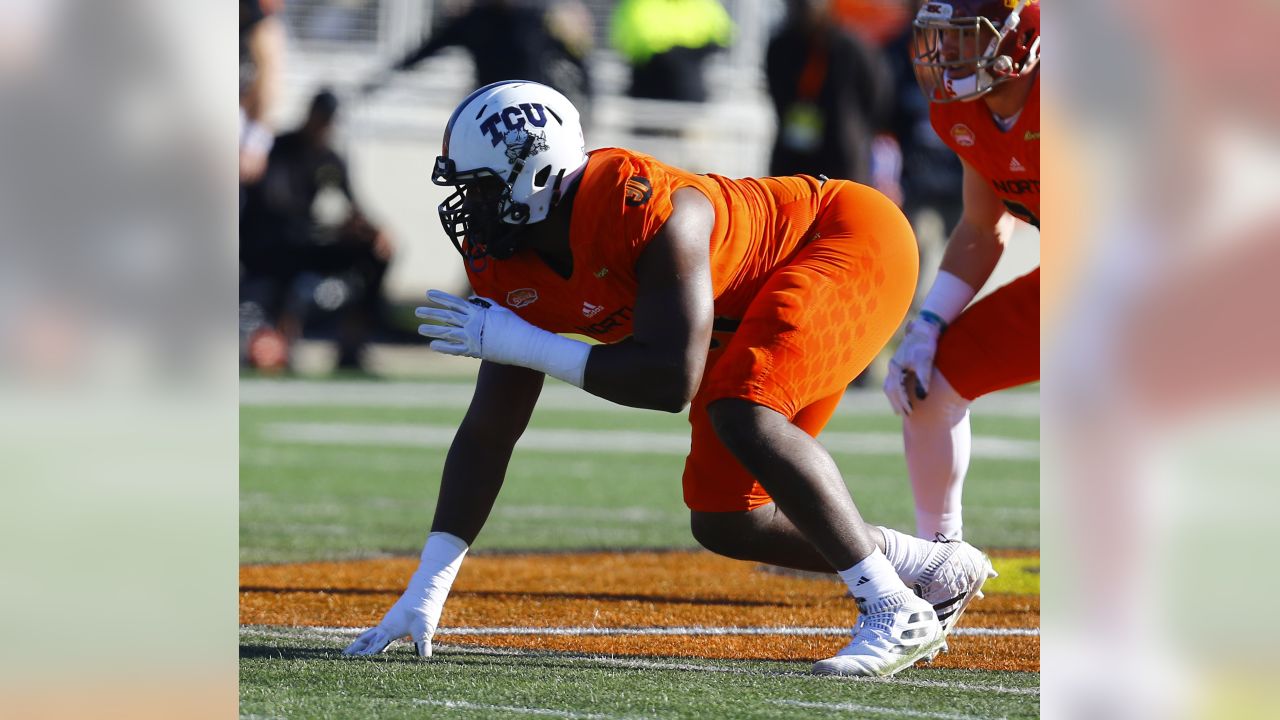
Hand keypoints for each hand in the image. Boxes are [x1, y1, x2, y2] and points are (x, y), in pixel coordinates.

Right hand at [342, 581, 449, 657]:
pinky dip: (369, 639)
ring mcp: (387, 624)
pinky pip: (376, 633)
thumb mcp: (424, 630)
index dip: (365, 656)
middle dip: (354, 649)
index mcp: (389, 630)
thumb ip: (423, 644)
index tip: (353, 664)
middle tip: (341, 657)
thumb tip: (426, 659)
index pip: (374, 646)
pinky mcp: (392, 622)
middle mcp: (384, 627)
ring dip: (359, 643)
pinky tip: (370, 642)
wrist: (425, 591)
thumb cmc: (424, 611)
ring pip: (369, 635)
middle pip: (365, 640)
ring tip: (349, 651)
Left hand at [415, 290, 538, 365]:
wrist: (524, 344)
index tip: (428, 293)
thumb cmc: (516, 326)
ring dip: (433, 330)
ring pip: (448, 332)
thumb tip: (471, 301)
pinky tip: (433, 345)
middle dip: (431, 313)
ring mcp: (472, 338)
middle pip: (447, 316)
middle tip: (418, 311)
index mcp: (478, 312)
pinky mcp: (475, 351)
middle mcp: (472, 324)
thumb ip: (485, 304)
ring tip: (421, 328)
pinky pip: (456, 349)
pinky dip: (444, 347)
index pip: (455, 302)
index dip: (441, 297)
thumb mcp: (500, 310)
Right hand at [883, 315, 942, 416]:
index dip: (903, 402)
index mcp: (896, 366)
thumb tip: (922, 397)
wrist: (925, 327)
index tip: (910, 413)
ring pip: (889, 385)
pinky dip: (896, 390)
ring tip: (900, 409)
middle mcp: (892, 366)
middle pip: (890, 389)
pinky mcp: (899, 362)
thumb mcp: (926, 361)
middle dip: (896, 403)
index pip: (897, 390)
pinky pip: (893, 380)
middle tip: (903, 415)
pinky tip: (902, 394)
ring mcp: (894, 364)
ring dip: (894, 398)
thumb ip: (923, 378)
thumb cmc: (926, 344)